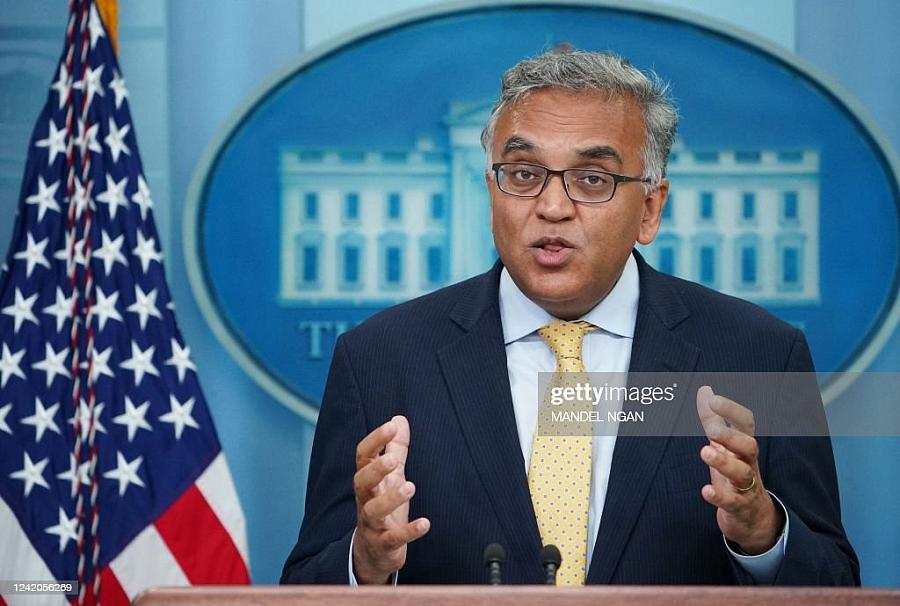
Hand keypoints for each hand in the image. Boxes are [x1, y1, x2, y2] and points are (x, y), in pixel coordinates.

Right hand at [352, 415, 429, 583]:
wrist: (374, 551)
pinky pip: (394, 538)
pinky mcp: (384, 544)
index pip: (363, 456)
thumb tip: (398, 418)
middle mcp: (365, 500)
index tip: (390, 426)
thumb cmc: (383, 506)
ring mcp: (372, 523)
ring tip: (410, 487)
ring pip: (374, 510)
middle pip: (362, 481)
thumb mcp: (390, 476)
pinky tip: (426, 523)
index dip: (375, 440)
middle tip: (392, 461)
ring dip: (391, 499)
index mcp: (368, 480)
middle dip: (375, 470)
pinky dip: (409, 531)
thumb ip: (395, 449)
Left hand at [696, 386, 784, 553]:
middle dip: (731, 437)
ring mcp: (745, 486)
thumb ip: (712, 418)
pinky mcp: (738, 507)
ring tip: (705, 452)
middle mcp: (748, 463)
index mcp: (743, 446)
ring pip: (741, 473)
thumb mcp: (724, 445)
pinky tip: (706, 490)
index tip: (713, 398)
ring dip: (724, 463)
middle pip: (749, 446)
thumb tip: (704, 389)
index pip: (745, 423)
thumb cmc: (736, 474)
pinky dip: (719, 496)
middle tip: (711, 430)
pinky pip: (731, 502)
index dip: (732, 410)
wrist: (753, 517)